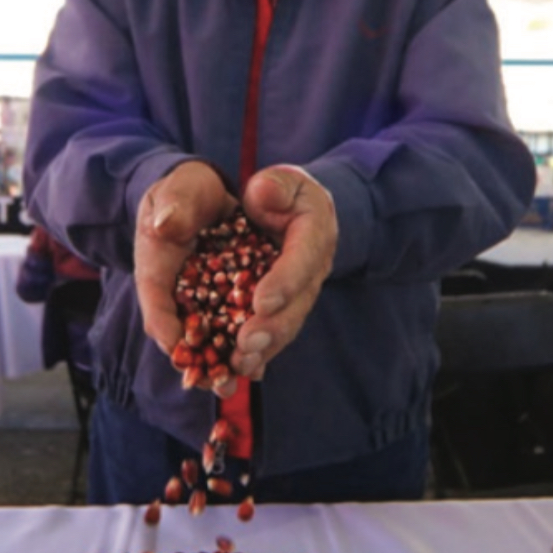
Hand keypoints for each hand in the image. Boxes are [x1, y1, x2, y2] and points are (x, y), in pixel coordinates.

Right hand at [134, 161, 236, 377]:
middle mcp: (178, 294)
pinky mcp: (229, 302)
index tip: (176, 345)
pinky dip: (244, 348)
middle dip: (199, 358)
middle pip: (183, 332)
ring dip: (224, 361)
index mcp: (156, 268)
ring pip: (212, 338)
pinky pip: (236, 329)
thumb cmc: (184, 193)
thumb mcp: (176, 193)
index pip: (155, 299)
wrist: (206, 196)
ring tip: (238, 381)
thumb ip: (172, 208)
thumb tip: (167, 226)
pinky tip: (258, 368)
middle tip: (215, 382)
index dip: (163, 323)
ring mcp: (203, 302)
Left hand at [231, 166, 337, 379]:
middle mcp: (314, 268)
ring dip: (264, 348)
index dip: (284, 281)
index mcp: (315, 231)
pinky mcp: (284, 310)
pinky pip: (272, 334)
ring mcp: (301, 293)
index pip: (302, 257)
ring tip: (240, 365)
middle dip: (273, 326)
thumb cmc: (279, 192)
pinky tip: (237, 372)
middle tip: (247, 344)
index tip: (260, 302)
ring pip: (286, 325)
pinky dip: (256, 354)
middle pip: (298, 302)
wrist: (289, 212)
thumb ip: (273, 186)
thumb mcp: (279, 180)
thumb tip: (263, 194)